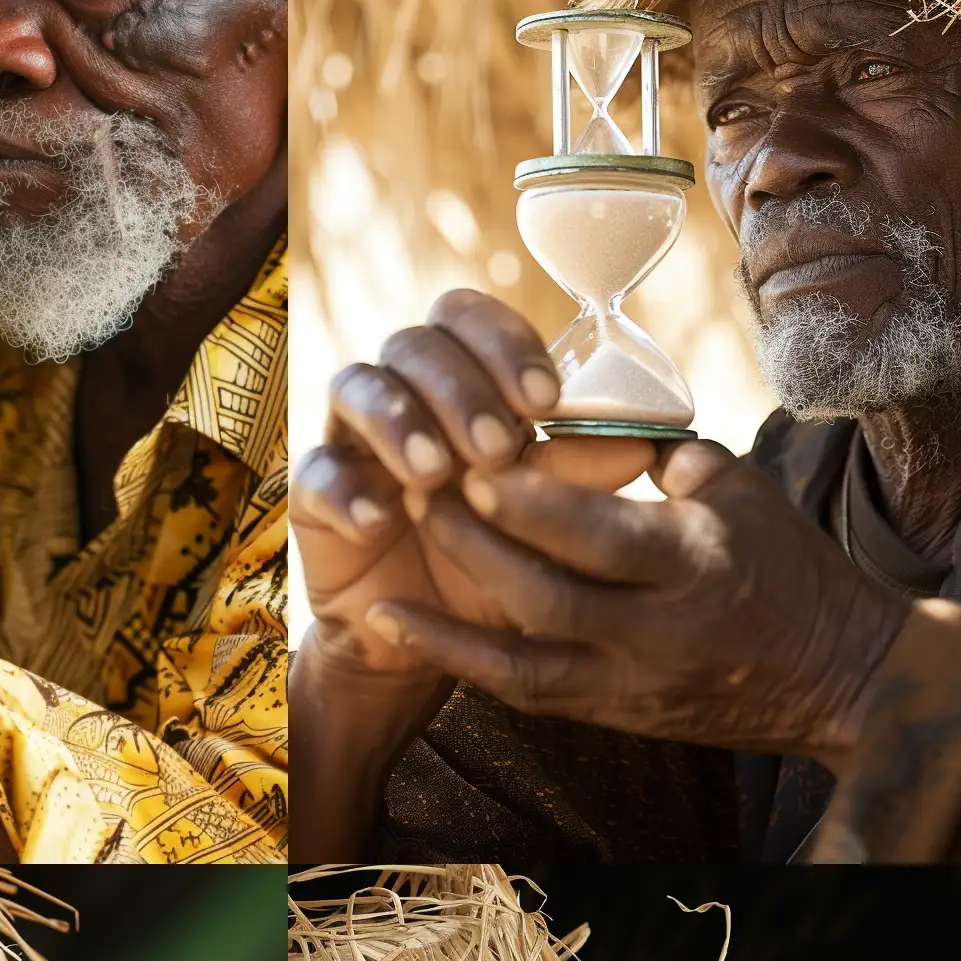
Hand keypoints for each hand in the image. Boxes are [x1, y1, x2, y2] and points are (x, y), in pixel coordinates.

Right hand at [292, 289, 580, 678]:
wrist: (430, 642)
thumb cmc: (496, 565)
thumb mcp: (545, 526)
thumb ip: (578, 480)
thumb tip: (643, 446)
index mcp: (463, 382)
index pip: (469, 319)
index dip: (503, 342)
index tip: (545, 398)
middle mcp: (406, 395)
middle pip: (414, 343)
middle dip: (459, 388)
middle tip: (496, 447)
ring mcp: (354, 440)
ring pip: (357, 386)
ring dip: (399, 422)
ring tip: (435, 474)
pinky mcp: (316, 493)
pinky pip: (317, 472)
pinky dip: (347, 492)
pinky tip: (379, 523)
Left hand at [368, 439, 908, 768]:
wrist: (840, 676)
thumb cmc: (788, 566)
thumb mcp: (740, 490)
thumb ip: (659, 455)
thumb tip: (581, 418)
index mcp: (696, 559)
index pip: (598, 534)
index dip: (529, 503)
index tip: (476, 463)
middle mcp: (661, 628)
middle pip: (546, 596)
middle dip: (474, 549)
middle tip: (419, 498)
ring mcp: (635, 681)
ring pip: (526, 662)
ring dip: (451, 626)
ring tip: (391, 587)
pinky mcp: (618, 715)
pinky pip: (531, 694)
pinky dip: (470, 665)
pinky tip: (416, 636)